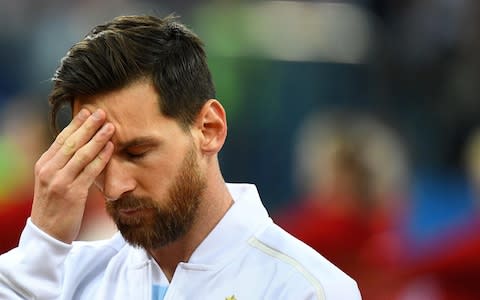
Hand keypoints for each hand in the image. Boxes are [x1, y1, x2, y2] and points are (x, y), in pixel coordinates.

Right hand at [31, 108, 114, 243]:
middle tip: (102, 112)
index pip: (62, 139)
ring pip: (82, 154)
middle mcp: (49, 170)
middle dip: (88, 126)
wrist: (47, 234)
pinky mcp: (73, 194)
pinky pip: (90, 171)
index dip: (76, 124)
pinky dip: (101, 158)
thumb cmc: (54, 206)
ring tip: (110, 127)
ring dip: (98, 138)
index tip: (88, 112)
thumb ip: (62, 164)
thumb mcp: (51, 181)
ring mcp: (60, 182)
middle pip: (72, 142)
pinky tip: (111, 148)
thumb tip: (80, 146)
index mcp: (43, 165)